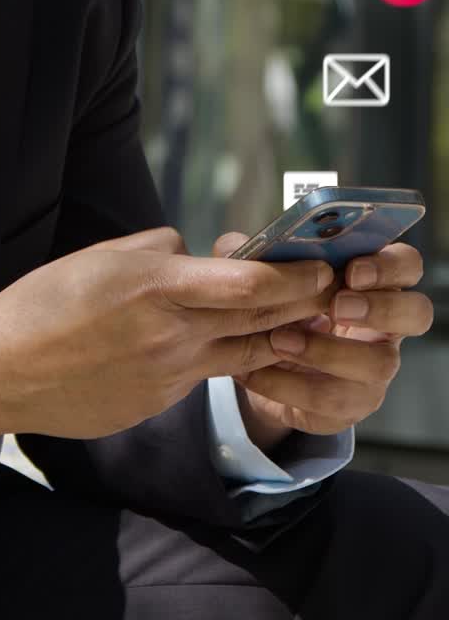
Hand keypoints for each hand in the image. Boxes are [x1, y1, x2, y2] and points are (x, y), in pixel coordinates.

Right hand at [0, 226, 333, 446]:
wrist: (1, 371)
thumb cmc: (45, 301)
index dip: (293, 276)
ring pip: (241, 353)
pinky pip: (200, 373)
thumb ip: (159, 253)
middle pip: (258, 319)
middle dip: (300, 303)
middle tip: (326, 288)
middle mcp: (171, 335)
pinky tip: (209, 342)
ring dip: (271, 335)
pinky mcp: (157, 402)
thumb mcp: (103, 256)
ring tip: (294, 318)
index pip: (249, 282)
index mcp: (156, 287)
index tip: (319, 266)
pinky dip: (214, 354)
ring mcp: (168, 376)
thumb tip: (193, 257)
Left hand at [222, 236, 432, 443]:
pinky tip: (257, 371)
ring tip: (280, 340)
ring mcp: (373, 369)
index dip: (390, 265)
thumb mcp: (262, 275)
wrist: (257, 364)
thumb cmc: (274, 306)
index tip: (351, 269)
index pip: (407, 265)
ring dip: (327, 351)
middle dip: (380, 308)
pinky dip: (288, 385)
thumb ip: (254, 255)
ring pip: (379, 364)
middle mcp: (384, 325)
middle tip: (335, 306)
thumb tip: (234, 245)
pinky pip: (332, 402)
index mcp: (371, 281)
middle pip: (417, 313)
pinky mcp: (349, 406)